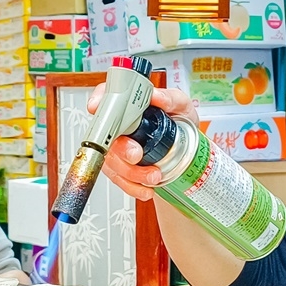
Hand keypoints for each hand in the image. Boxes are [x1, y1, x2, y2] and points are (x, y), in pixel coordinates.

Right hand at [88, 87, 198, 201]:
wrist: (187, 150)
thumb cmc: (179, 122)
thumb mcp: (181, 106)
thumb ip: (171, 99)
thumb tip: (156, 97)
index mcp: (130, 104)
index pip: (106, 96)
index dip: (99, 100)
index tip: (97, 107)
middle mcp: (119, 125)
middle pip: (107, 135)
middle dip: (121, 148)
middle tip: (137, 154)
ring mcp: (117, 148)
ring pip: (112, 161)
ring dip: (132, 172)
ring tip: (154, 175)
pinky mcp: (121, 168)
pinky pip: (119, 180)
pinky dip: (133, 187)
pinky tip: (146, 189)